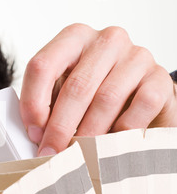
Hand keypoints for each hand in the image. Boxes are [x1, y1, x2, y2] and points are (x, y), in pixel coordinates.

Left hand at [20, 23, 176, 155]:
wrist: (139, 96)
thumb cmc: (93, 96)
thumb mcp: (63, 92)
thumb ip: (46, 105)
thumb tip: (35, 134)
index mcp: (73, 38)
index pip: (42, 66)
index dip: (33, 103)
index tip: (33, 133)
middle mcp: (106, 40)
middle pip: (76, 86)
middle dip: (60, 126)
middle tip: (51, 152)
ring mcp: (136, 55)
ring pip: (106, 98)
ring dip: (88, 133)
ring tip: (78, 154)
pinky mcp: (159, 77)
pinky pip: (140, 105)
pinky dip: (122, 130)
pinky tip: (110, 144)